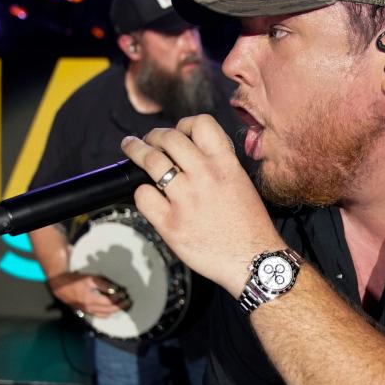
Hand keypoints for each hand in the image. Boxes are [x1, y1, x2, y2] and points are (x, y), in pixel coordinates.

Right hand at [47, 272, 129, 317]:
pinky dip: (107, 313)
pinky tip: (111, 309)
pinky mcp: (85, 311)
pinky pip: (99, 315)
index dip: (119, 300)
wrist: (59, 285)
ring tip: (122, 306)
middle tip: (129, 302)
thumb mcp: (89, 279)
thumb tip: (116, 289)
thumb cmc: (75, 280)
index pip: (109, 303)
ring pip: (104, 315)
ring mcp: (87, 311)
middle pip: (109, 311)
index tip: (126, 295)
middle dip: (120, 307)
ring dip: (114, 311)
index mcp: (91, 300)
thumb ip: (103, 284)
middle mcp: (89, 308)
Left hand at [121, 114, 283, 296]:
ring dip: (136, 151)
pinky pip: (143, 196)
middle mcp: (204, 176)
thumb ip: (218, 167)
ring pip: (150, 160)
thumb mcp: (241, 184)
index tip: (178, 133)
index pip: (201, 124)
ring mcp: (185, 199)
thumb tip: (192, 157)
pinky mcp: (170, 224)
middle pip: (168, 138)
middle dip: (153, 136)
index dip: (184, 125)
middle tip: (147, 141)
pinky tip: (146, 195)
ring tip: (131, 149)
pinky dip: (141, 192)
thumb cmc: (250, 227)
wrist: (254, 261)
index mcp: (225, 165)